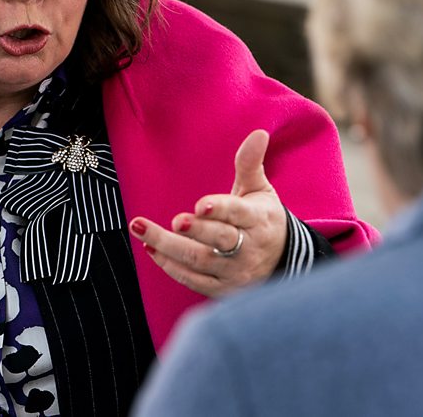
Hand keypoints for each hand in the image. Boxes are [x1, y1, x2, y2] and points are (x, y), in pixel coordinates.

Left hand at [129, 129, 286, 297]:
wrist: (281, 261)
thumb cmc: (263, 219)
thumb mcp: (260, 189)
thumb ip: (250, 163)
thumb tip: (258, 133)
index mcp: (258, 220)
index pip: (238, 214)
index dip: (220, 210)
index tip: (200, 205)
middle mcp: (247, 248)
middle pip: (218, 240)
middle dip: (196, 231)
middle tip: (175, 221)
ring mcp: (234, 271)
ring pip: (200, 261)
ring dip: (168, 247)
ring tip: (141, 229)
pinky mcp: (221, 288)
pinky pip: (193, 280)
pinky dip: (170, 266)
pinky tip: (150, 248)